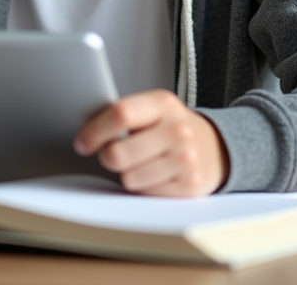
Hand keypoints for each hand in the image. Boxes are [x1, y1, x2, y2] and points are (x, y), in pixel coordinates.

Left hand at [73, 89, 228, 196]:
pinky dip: (144, 186)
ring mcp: (185, 158)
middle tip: (111, 154)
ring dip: (127, 173)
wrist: (215, 147)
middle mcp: (177, 129)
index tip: (82, 143)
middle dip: (107, 157)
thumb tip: (86, 130)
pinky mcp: (189, 185)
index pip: (120, 114)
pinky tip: (155, 173)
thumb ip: (125, 115)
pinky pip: (146, 193)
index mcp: (162, 103)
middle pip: (119, 153)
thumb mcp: (153, 109)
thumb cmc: (172, 127)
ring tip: (140, 162)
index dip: (94, 131)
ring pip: (129, 178)